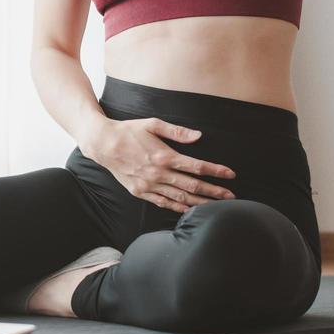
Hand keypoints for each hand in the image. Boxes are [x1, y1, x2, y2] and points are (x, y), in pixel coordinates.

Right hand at [84, 117, 236, 212]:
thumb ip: (177, 131)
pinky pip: (163, 202)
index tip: (230, 174)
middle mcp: (158, 173)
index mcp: (164, 156)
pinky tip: (189, 210)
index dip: (216, 171)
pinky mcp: (139, 191)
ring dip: (200, 202)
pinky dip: (178, 208)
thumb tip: (199, 136)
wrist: (102, 143)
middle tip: (230, 196)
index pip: (197, 167)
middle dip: (214, 191)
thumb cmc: (129, 131)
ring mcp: (148, 184)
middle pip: (192, 186)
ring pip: (180, 198)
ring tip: (216, 206)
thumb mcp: (153, 124)